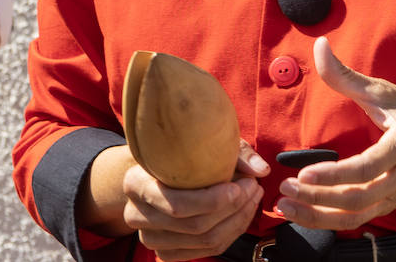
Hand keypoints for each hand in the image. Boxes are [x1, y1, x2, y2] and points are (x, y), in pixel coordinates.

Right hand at [122, 140, 267, 260]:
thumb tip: (260, 170)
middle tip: (254, 187)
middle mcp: (136, 214)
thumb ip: (236, 153)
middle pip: (194, 225)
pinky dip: (232, 233)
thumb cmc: (184, 156)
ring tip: (252, 197)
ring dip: (237, 221)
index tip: (239, 186)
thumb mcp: (206, 144)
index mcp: (136, 184)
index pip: (176, 204)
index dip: (212, 200)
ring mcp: (149, 237)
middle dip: (233, 208)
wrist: (161, 174)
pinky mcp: (165, 251)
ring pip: (203, 240)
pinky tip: (243, 214)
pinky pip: (205, 251)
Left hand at [276, 37, 395, 229]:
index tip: (303, 174)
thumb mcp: (385, 91)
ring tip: (287, 207)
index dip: (334, 174)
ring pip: (356, 216)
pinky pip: (357, 220)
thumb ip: (347, 75)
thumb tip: (319, 47)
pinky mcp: (389, 205)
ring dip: (319, 216)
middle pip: (358, 198)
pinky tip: (304, 213)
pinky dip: (328, 221)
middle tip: (287, 189)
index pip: (368, 168)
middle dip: (319, 198)